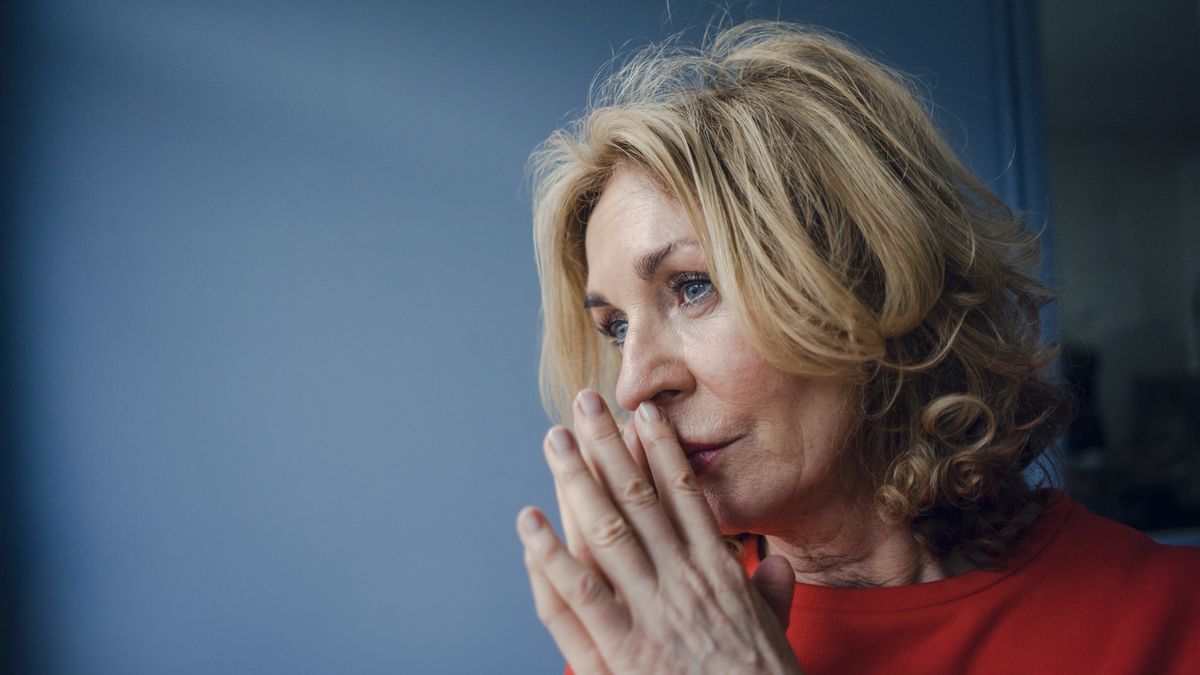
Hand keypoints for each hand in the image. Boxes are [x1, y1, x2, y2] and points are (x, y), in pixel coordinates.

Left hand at [517, 389, 802, 673]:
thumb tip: (774, 563)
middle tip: (584, 405)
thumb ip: (771, 595)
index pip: (686, 496)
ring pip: (606, 532)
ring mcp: (653, 614)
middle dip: (609, 447)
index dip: (661, 451)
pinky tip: (528, 524)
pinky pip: (578, 598)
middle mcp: (685, 581)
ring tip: (554, 442)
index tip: (643, 414)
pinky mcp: (625, 654)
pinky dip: (550, 558)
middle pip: (639, 499)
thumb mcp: (777, 635)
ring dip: (576, 481)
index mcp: (720, 574)